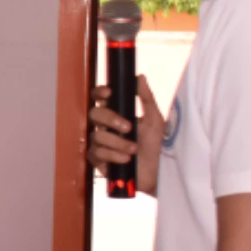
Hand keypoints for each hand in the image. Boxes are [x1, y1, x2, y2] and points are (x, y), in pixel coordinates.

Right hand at [87, 75, 164, 195]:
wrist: (155, 173)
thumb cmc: (154, 146)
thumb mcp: (154, 120)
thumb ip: (147, 98)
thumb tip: (140, 76)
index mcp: (116, 113)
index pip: (100, 98)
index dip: (99, 93)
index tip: (109, 93)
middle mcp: (104, 126)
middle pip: (94, 114)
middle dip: (110, 119)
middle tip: (128, 127)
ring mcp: (99, 143)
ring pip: (97, 135)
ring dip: (117, 143)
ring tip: (133, 150)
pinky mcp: (97, 159)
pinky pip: (97, 153)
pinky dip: (113, 155)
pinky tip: (126, 159)